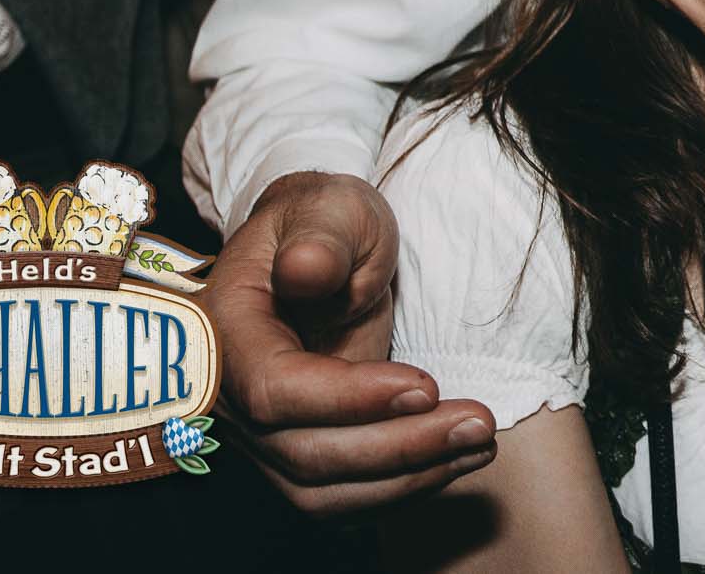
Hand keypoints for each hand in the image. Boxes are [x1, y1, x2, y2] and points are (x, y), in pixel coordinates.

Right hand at [204, 171, 497, 512]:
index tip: (425, 384)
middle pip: (304, 454)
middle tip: (479, 423)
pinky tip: (458, 458)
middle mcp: (231, 399)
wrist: (318, 251)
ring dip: (409, 479)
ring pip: (322, 493)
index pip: (274, 389)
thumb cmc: (320, 222)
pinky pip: (341, 497)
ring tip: (480, 444)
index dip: (347, 398)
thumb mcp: (326, 206)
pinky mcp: (299, 452)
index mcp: (223, 333)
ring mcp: (261, 435)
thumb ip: (320, 237)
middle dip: (398, 448)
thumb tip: (306, 270)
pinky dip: (401, 489)